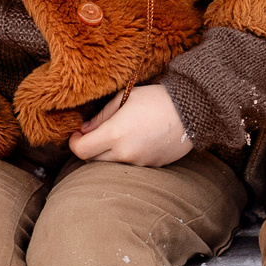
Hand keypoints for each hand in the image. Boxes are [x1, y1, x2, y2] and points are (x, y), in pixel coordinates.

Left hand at [68, 85, 192, 166]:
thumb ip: (101, 116)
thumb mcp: (124, 98)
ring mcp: (139, 163)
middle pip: (92, 160)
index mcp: (115, 134)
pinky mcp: (151, 167)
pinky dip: (125, 156)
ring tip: (118, 135)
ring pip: (110, 165)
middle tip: (95, 134)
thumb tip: (84, 130)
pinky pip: (129, 165)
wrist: (191, 111)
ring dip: (107, 153)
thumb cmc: (156, 99)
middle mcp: (125, 153)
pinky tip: (135, 140)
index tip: (78, 134)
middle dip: (89, 148)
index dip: (74, 142)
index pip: (80, 150)